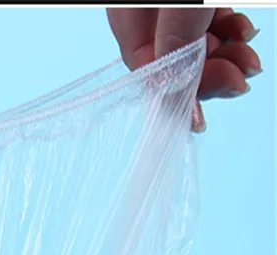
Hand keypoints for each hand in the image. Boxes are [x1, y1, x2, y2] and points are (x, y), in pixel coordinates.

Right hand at [107, 8, 261, 131]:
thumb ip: (175, 40)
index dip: (175, 98)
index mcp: (129, 18)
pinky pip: (205, 23)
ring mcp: (167, 7)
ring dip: (225, 58)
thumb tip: (171, 96)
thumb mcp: (182, 2)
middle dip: (208, 77)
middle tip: (240, 81)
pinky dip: (227, 32)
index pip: (147, 72)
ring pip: (193, 44)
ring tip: (248, 57)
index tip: (198, 121)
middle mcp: (143, 16)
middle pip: (171, 62)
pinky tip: (242, 32)